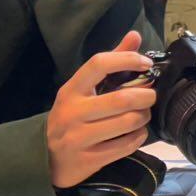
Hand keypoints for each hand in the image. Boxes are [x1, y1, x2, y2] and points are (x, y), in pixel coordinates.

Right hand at [46, 30, 157, 188]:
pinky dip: (139, 136)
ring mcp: (78, 138)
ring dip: (144, 117)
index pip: (98, 64)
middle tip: (151, 96)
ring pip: (127, 122)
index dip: (126, 59)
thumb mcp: (83, 88)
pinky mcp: (88, 160)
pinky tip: (137, 132)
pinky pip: (126, 145)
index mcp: (71, 90)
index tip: (146, 64)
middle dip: (146, 96)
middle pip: (121, 99)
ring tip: (144, 114)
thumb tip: (134, 36)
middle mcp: (73, 112)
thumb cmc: (72, 116)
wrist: (44, 157)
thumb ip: (110, 63)